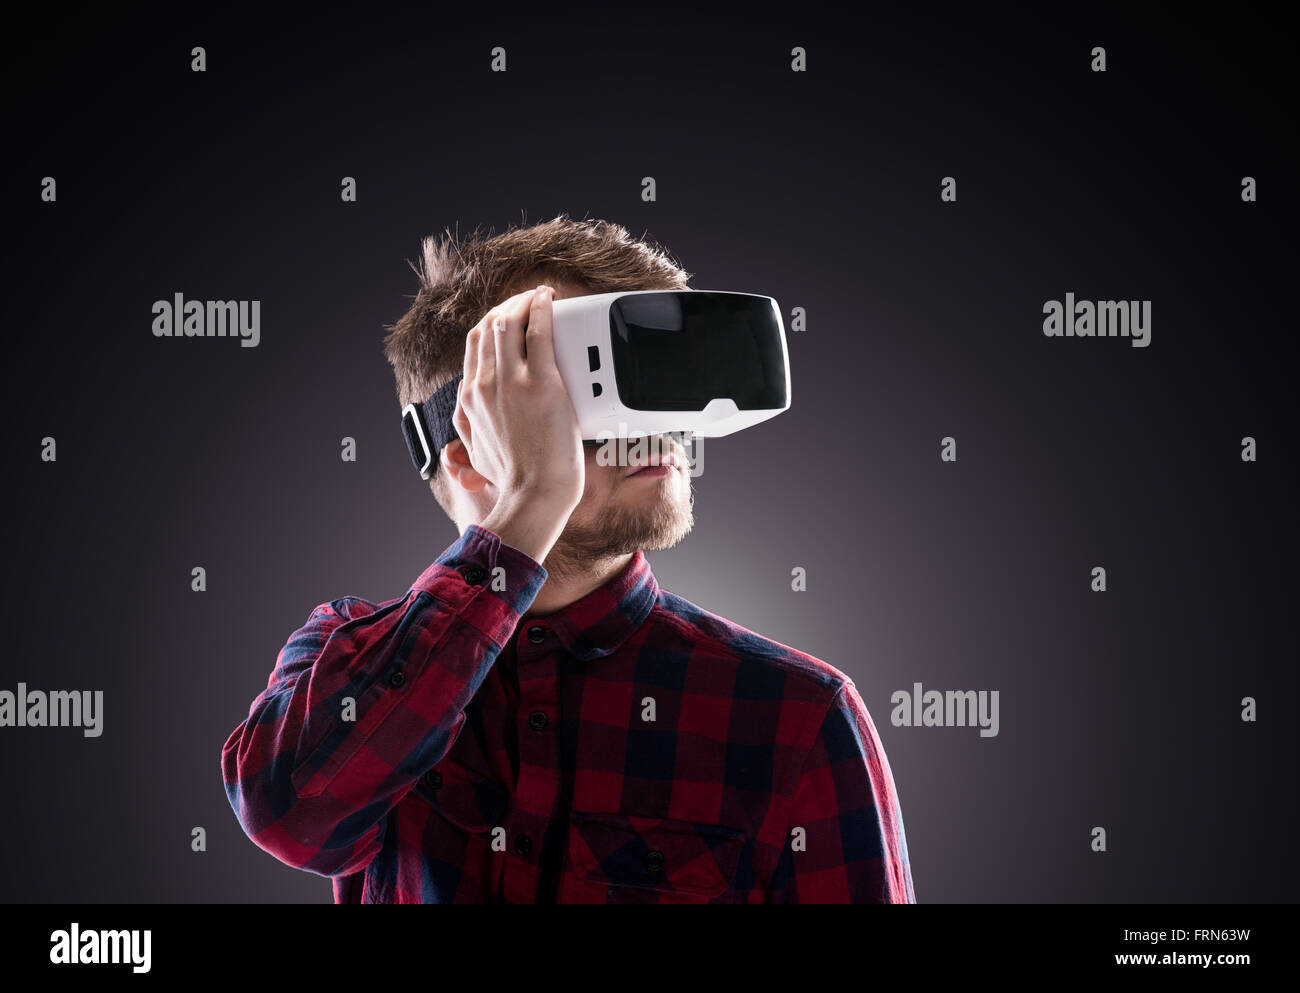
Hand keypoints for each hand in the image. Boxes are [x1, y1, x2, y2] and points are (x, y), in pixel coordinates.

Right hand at [450, 285, 583, 561]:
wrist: (532, 497)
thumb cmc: (514, 481)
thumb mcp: (476, 451)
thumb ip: (470, 427)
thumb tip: (468, 416)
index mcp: (470, 398)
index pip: (474, 344)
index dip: (491, 323)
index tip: (507, 319)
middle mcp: (484, 384)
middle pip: (489, 326)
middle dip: (508, 306)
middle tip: (527, 303)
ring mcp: (511, 381)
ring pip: (509, 322)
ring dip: (524, 302)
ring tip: (541, 298)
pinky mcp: (541, 382)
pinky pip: (538, 330)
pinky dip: (542, 308)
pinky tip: (549, 300)